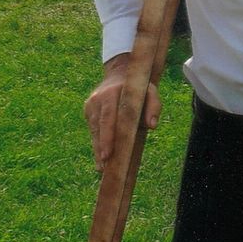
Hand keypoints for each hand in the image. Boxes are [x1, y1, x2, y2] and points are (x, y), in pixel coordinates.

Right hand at [84, 54, 161, 170]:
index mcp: (112, 93)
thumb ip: (153, 105)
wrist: (121, 73)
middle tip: (104, 167)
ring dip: (98, 149)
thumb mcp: (150, 91)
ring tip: (103, 168)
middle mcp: (98, 99)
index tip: (108, 154)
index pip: (108, 117)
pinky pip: (93, 130)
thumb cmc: (138, 87)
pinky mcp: (88, 110)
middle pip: (98, 127)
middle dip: (101, 147)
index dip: (107, 136)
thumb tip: (152, 125)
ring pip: (94, 130)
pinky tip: (101, 160)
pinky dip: (97, 144)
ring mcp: (91, 105)